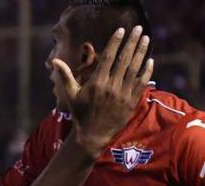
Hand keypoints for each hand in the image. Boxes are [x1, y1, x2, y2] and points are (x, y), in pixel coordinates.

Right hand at [52, 26, 153, 156]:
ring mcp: (123, 94)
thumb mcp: (70, 94)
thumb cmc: (80, 114)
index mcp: (97, 82)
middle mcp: (111, 87)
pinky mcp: (131, 102)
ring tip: (146, 39)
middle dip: (132, 42)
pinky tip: (150, 60)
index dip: (115, 42)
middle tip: (138, 29)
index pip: (108, 57)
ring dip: (141, 52)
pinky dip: (147, 71)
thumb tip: (53, 61)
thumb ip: (65, 76)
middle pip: (124, 59)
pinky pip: (141, 83)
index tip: (121, 30)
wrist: (92, 136)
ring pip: (135, 69)